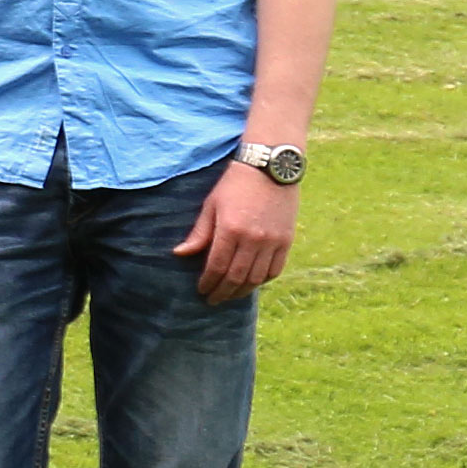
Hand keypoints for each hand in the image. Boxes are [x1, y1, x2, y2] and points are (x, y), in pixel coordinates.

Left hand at [175, 163, 298, 301]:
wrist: (270, 167)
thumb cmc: (235, 184)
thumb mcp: (211, 205)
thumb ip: (199, 233)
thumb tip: (180, 254)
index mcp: (230, 230)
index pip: (216, 267)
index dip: (208, 283)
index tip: (201, 290)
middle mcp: (253, 239)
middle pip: (236, 277)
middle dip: (222, 292)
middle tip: (213, 300)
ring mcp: (272, 241)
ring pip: (256, 278)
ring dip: (241, 291)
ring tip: (230, 295)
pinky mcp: (286, 240)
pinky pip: (275, 270)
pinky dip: (262, 281)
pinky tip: (251, 283)